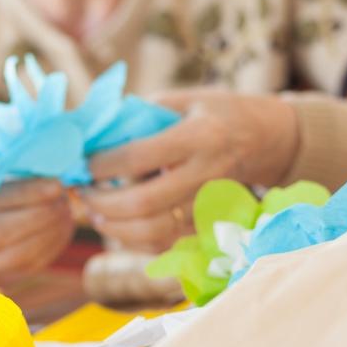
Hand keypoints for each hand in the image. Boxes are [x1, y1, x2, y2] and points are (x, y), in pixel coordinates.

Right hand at [0, 177, 75, 285]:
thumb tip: (33, 158)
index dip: (20, 195)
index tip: (53, 184)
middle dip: (36, 216)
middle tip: (63, 200)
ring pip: (12, 258)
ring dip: (47, 235)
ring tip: (66, 212)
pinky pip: (24, 270)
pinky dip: (49, 249)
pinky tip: (61, 229)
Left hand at [82, 89, 299, 252]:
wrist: (265, 139)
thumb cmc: (213, 113)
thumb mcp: (182, 101)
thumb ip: (140, 116)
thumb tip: (89, 133)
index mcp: (199, 136)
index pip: (139, 157)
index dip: (102, 165)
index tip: (80, 164)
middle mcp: (207, 174)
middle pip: (143, 203)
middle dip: (102, 203)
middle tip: (82, 193)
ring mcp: (211, 205)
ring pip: (153, 232)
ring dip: (114, 228)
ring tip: (95, 213)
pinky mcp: (210, 226)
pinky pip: (165, 245)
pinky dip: (134, 240)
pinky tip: (118, 225)